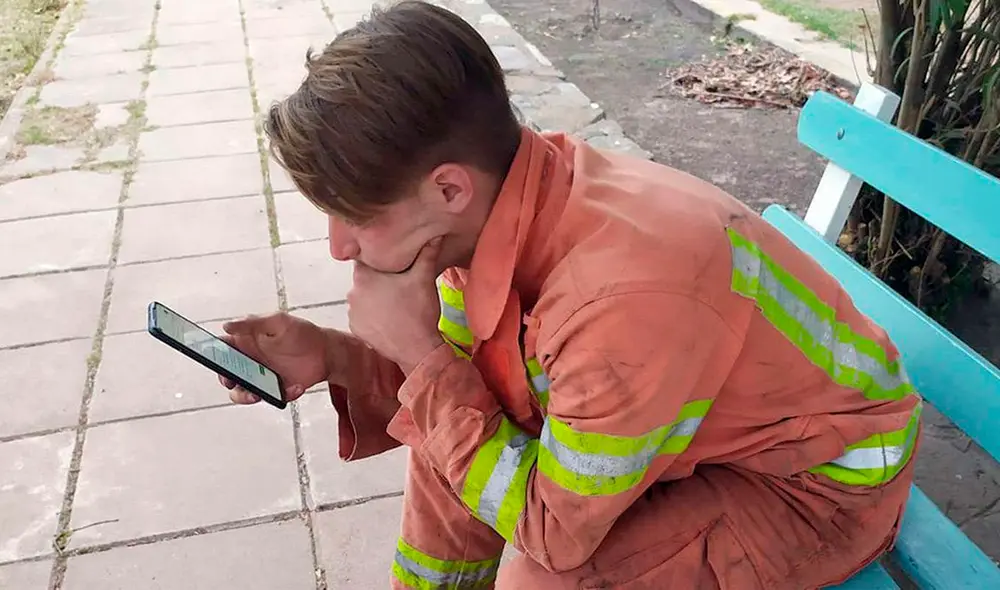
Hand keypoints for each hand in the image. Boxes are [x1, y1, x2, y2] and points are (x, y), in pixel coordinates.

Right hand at [219, 312, 330, 404]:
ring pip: (242, 392)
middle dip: (227, 381)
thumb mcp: (278, 322)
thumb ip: (253, 324)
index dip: (213, 355)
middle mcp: (251, 361)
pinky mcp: (276, 389)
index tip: (213, 361)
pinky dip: (283, 395)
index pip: (222, 349)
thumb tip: (226, 326)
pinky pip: (271, 397)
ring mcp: (262, 377)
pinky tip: (297, 386)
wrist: (327, 351)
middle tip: (233, 382)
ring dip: (246, 396)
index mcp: (247, 342)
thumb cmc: (302, 332)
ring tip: (258, 394)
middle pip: (227, 375)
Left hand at [349, 238, 444, 373]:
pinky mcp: (356, 330)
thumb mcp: (424, 278)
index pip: (365, 259)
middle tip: (398, 285)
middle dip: (378, 280)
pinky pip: (363, 316)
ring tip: (396, 304)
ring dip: (375, 299)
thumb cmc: (419, 312)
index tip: (391, 263)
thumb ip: (427, 254)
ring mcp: (352, 313)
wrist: (416, 349)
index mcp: (364, 276)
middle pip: (364, 279)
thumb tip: (435, 236)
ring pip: (363, 298)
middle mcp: (352, 293)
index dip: (378, 259)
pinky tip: (389, 318)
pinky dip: (373, 316)